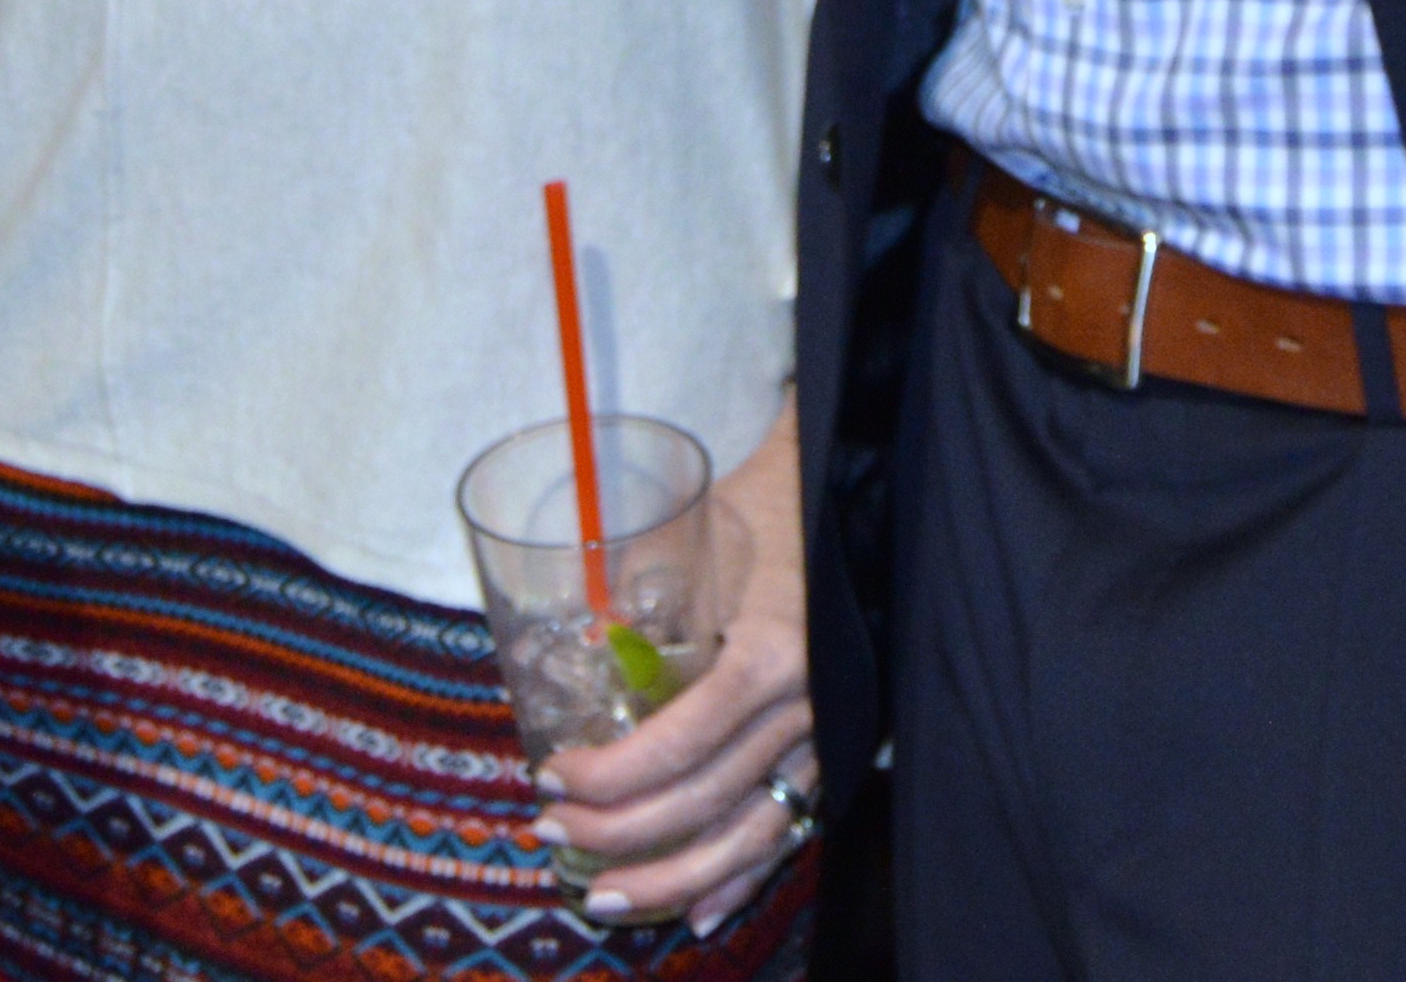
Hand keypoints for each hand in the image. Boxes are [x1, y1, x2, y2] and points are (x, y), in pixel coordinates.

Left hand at [534, 407, 817, 935]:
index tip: (552, 775)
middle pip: (706, 801)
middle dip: (620, 833)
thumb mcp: (696, 536)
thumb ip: (643, 592)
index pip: (682, 745)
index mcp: (770, 656)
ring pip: (748, 836)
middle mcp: (804, 710)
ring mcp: (823, 738)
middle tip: (552, 830)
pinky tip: (699, 914)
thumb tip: (583, 648)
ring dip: (671, 879)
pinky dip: (742, 878)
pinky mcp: (832, 751)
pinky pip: (788, 832)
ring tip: (602, 899)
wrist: (853, 490)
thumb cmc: (765, 504)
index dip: (612, 777)